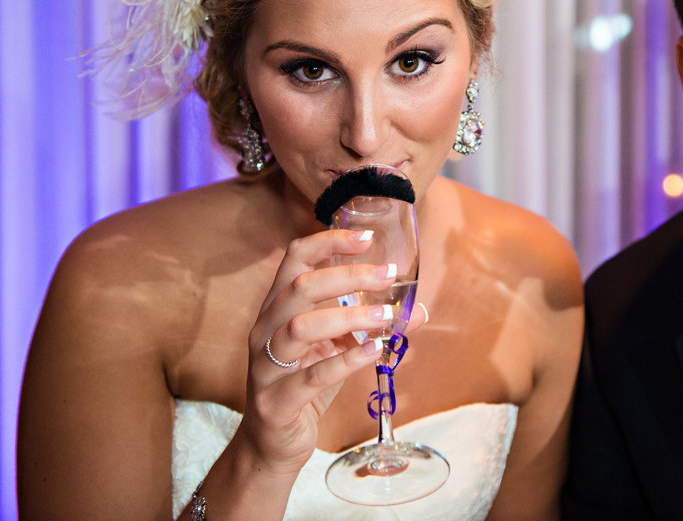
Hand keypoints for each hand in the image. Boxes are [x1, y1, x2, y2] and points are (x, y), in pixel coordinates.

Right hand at [239, 228, 428, 475]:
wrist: (271, 445)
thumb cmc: (303, 387)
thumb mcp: (336, 349)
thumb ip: (368, 326)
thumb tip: (417, 310)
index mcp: (277, 309)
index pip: (294, 259)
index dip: (328, 241)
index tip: (367, 237)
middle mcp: (265, 330)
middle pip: (300, 287)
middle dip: (348, 276)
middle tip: (388, 276)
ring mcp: (265, 367)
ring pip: (300, 327)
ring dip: (349, 317)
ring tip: (386, 316)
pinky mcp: (275, 402)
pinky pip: (312, 376)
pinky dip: (346, 360)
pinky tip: (374, 351)